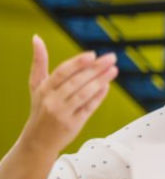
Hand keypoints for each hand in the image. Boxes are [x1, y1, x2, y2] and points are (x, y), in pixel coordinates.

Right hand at [19, 35, 117, 155]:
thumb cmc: (40, 107)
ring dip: (101, 81)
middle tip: (111, 57)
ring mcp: (63, 113)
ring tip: (114, 70)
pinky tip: (107, 86)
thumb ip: (39, 62)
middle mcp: (52, 101)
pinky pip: (88, 108)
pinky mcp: (73, 124)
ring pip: (84, 94)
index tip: (92, 54)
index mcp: (43, 89)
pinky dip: (98, 97)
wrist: (37, 140)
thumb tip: (37, 38)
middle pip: (76, 82)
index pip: (62, 73)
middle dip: (95, 69)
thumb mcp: (36, 86)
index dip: (77, 63)